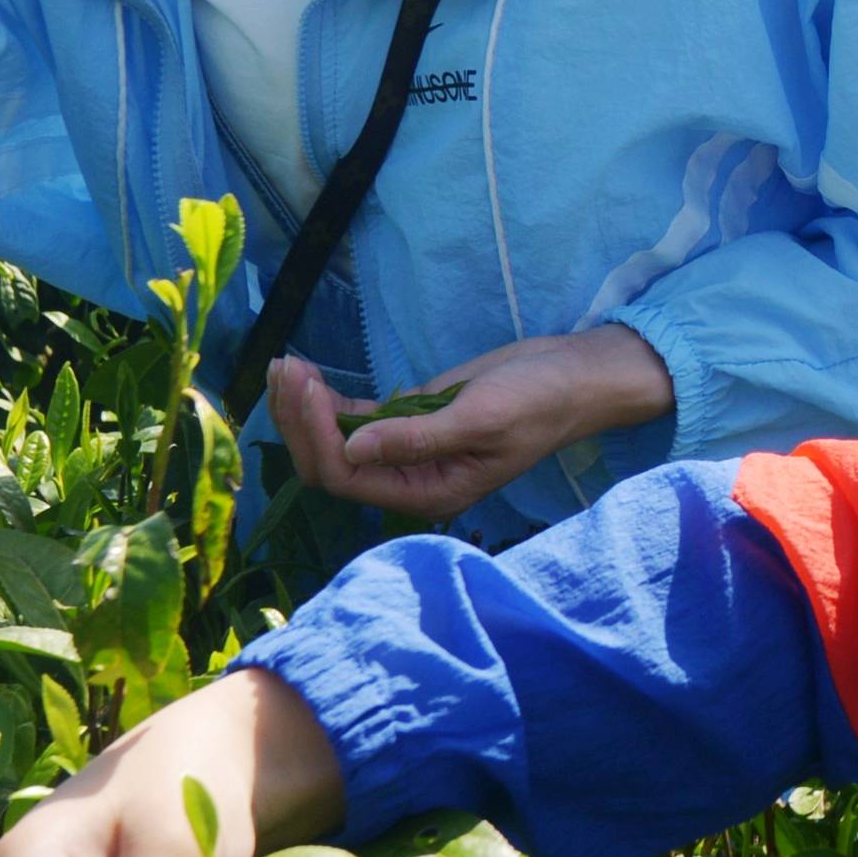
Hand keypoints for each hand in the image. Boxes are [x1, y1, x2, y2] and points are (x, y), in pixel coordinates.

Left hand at [263, 324, 671, 525]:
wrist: (572, 376)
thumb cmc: (537, 402)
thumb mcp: (479, 419)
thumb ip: (415, 439)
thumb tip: (352, 450)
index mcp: (427, 493)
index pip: (348, 478)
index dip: (318, 436)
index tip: (307, 386)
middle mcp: (409, 479)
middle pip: (332, 463)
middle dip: (301, 420)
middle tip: (285, 367)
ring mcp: (406, 449)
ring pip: (337, 440)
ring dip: (306, 406)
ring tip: (286, 364)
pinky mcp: (410, 420)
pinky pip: (356, 419)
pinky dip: (328, 400)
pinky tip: (308, 373)